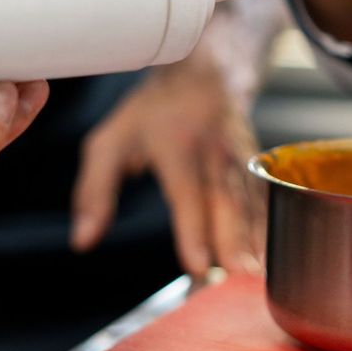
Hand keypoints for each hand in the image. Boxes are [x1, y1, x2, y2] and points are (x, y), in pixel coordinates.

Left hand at [70, 52, 264, 277]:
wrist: (202, 73)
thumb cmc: (150, 113)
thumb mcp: (109, 142)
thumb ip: (95, 192)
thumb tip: (83, 240)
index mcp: (176, 143)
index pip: (186, 193)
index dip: (192, 230)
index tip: (198, 265)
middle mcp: (214, 150)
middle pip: (227, 201)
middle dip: (233, 241)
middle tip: (236, 277)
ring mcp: (241, 157)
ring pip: (251, 203)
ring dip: (254, 241)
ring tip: (254, 277)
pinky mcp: (256, 166)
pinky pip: (263, 201)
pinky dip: (266, 231)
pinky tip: (268, 260)